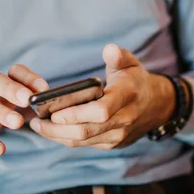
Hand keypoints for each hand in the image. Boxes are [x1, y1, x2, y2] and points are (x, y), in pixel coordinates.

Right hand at [0, 65, 47, 157]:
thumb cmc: (6, 108)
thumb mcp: (21, 102)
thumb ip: (40, 103)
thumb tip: (64, 106)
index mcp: (8, 83)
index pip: (15, 71)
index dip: (28, 77)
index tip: (44, 88)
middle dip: (12, 89)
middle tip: (28, 99)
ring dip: (3, 113)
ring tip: (17, 123)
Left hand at [29, 44, 175, 149]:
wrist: (157, 106)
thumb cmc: (136, 81)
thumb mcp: (131, 63)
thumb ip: (118, 56)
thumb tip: (109, 49)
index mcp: (127, 96)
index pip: (101, 111)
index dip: (76, 114)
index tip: (54, 111)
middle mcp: (123, 119)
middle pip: (86, 130)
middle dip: (58, 128)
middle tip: (36, 121)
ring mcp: (118, 135)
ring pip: (83, 141)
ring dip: (58, 136)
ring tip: (38, 126)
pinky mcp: (112, 143)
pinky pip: (86, 144)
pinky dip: (66, 138)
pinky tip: (52, 130)